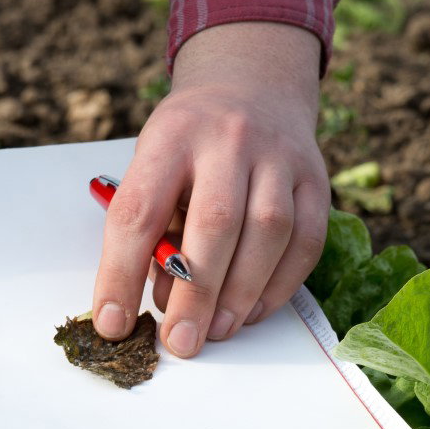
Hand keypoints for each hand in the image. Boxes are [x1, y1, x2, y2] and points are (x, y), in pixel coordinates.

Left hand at [91, 22, 329, 357]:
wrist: (254, 86)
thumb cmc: (192, 141)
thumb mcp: (155, 161)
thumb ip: (154, 223)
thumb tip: (162, 299)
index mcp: (172, 135)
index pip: (141, 210)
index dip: (122, 272)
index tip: (113, 322)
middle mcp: (229, 139)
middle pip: (216, 222)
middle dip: (195, 293)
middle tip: (180, 342)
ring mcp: (280, 156)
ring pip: (269, 231)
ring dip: (241, 293)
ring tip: (217, 331)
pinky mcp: (316, 179)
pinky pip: (306, 241)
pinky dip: (281, 285)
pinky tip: (254, 311)